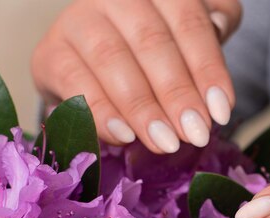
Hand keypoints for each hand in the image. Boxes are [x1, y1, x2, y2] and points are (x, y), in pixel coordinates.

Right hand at [32, 0, 240, 152]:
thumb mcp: (190, 31)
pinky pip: (75, 83)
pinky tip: (125, 136)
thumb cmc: (153, 47)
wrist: (93, 63)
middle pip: (151, 42)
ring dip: (142, 108)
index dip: (207, 69)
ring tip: (166, 142)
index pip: (187, 23)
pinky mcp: (49, 54)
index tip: (220, 112)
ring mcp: (76, 22)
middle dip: (177, 94)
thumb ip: (213, 23)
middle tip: (195, 133)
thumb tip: (218, 26)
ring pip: (112, 61)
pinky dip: (101, 113)